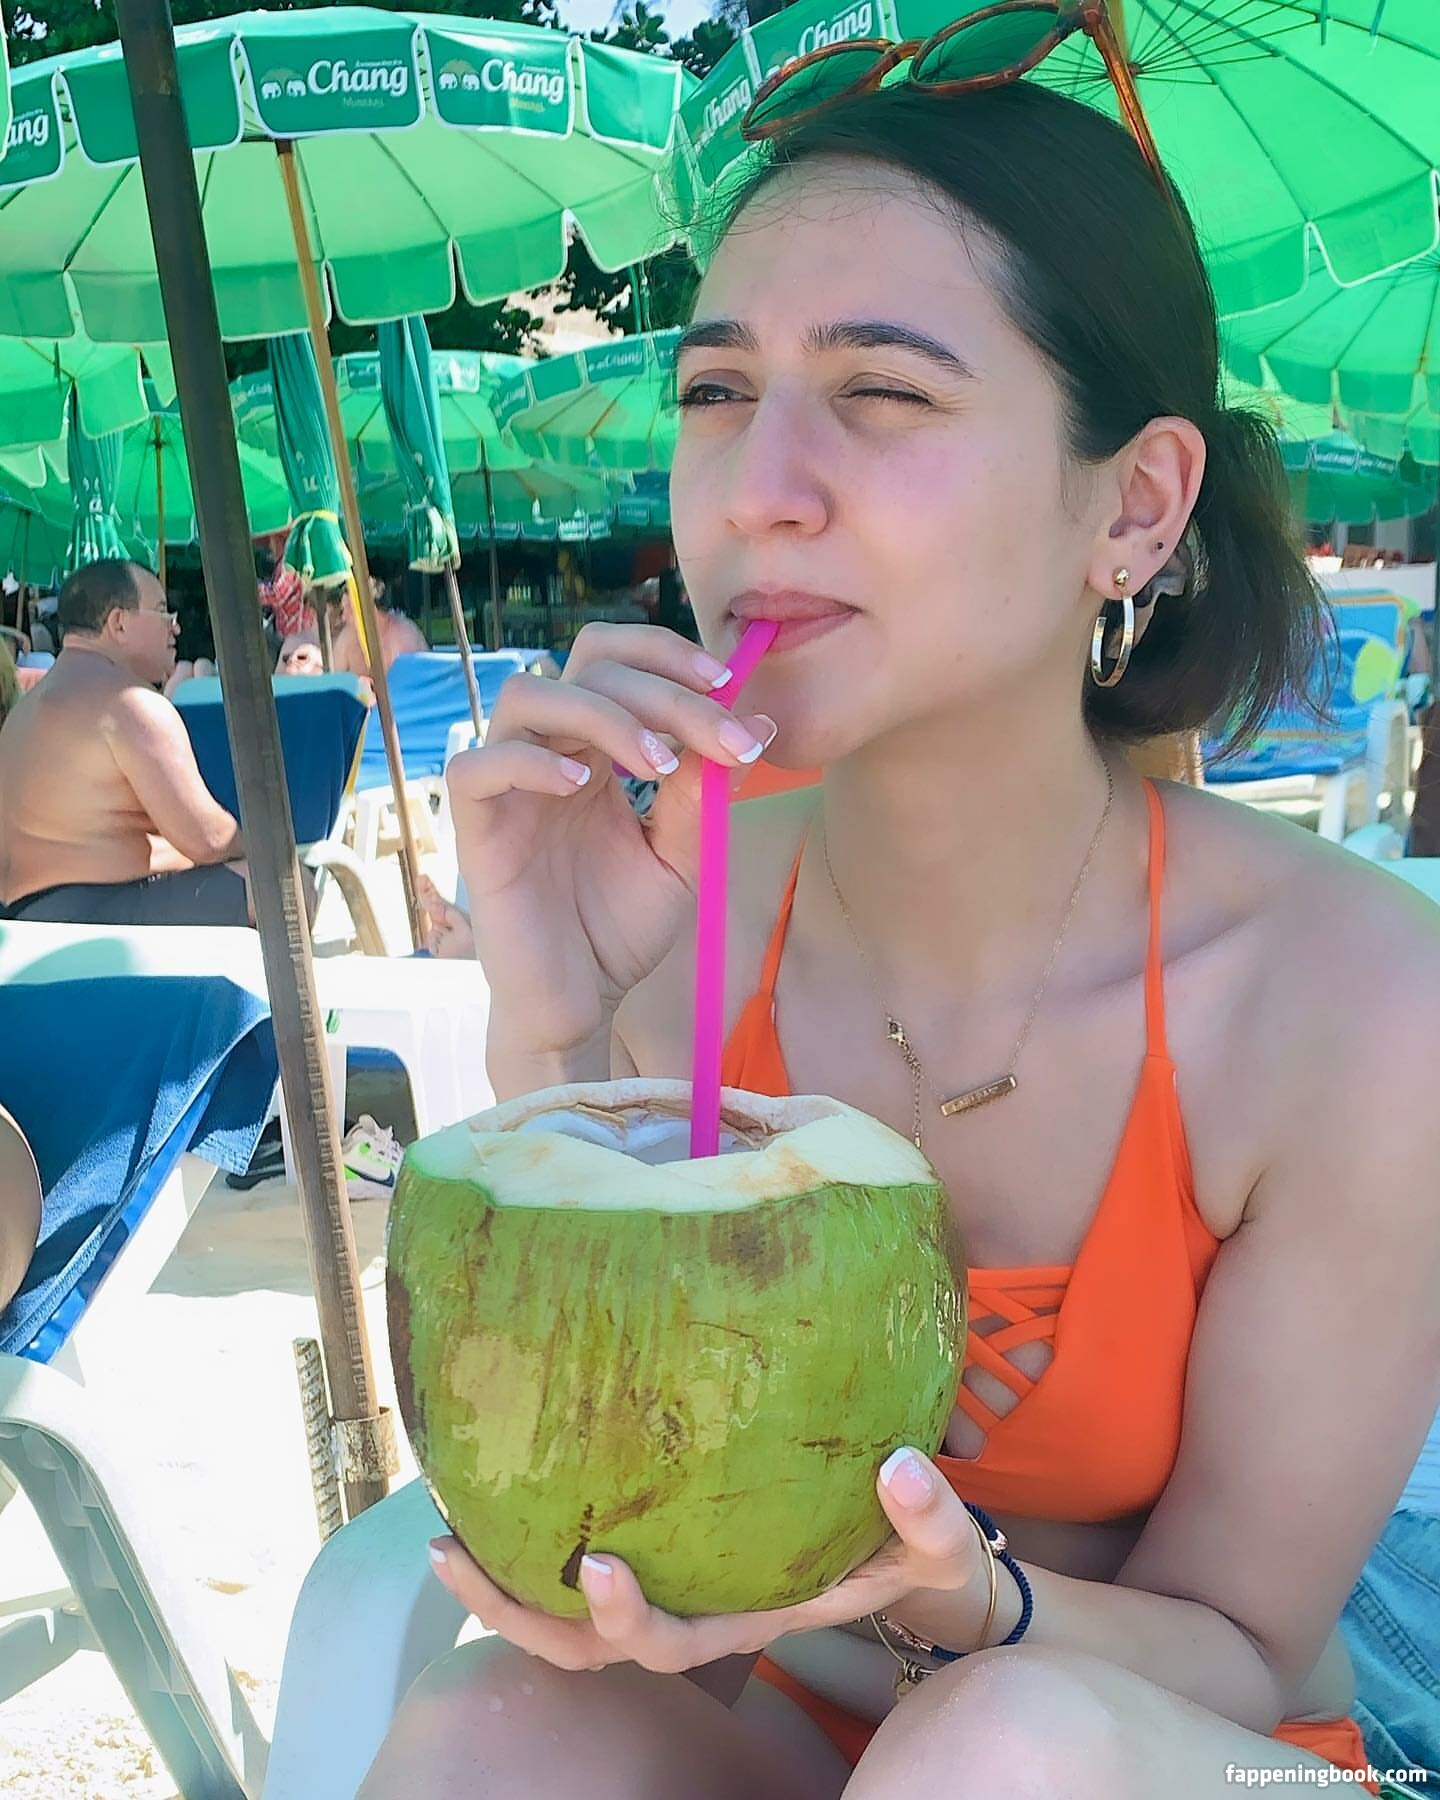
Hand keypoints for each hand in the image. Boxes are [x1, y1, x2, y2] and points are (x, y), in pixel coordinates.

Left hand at [426, 1447, 984, 1676]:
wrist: (902, 1561)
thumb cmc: (912, 1552)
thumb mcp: (936, 1548)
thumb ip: (929, 1518)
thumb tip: (904, 1466)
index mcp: (747, 1621)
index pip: (675, 1642)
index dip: (629, 1618)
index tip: (597, 1563)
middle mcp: (695, 1616)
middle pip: (586, 1649)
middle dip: (514, 1611)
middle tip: (450, 1547)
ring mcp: (670, 1591)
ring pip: (563, 1624)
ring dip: (497, 1588)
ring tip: (439, 1538)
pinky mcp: (658, 1554)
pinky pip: (575, 1571)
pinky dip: (527, 1549)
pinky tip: (492, 1494)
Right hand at [445, 622, 777, 1055]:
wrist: (581, 1005)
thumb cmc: (620, 930)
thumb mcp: (681, 854)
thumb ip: (706, 791)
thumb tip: (758, 720)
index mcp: (595, 750)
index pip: (617, 662)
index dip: (667, 656)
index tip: (729, 683)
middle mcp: (549, 754)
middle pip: (585, 667)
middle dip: (661, 690)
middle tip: (718, 735)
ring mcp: (508, 787)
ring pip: (528, 696)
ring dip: (602, 714)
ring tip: (655, 764)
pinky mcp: (476, 831)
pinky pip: (476, 768)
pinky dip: (528, 763)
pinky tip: (582, 788)